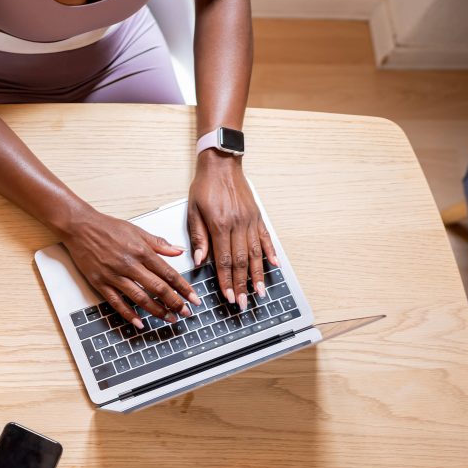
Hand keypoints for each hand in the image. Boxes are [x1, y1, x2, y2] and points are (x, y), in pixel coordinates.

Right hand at [59, 207, 199, 328]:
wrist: (80, 227)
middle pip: (158, 288)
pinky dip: (128, 314)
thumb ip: (159, 243)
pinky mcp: (100, 283)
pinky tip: (139, 322)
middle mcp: (129, 264)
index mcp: (141, 251)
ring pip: (140, 298)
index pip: (168, 273)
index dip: (183, 288)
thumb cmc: (107, 227)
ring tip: (168, 318)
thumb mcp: (137, 231)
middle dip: (175, 303)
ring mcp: (114, 275)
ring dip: (157, 311)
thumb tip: (178, 251)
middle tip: (186, 312)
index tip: (193, 298)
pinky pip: (116, 302)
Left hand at [187, 150, 278, 310]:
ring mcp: (250, 221)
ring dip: (258, 275)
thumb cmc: (204, 186)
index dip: (226, 281)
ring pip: (256, 253)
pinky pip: (265, 238)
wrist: (221, 164)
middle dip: (242, 285)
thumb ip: (198, 237)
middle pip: (242, 262)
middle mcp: (238, 225)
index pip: (224, 260)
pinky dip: (270, 253)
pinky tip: (274, 266)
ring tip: (260, 292)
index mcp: (220, 225)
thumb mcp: (193, 211)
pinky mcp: (257, 216)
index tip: (227, 296)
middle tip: (242, 303)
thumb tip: (200, 261)